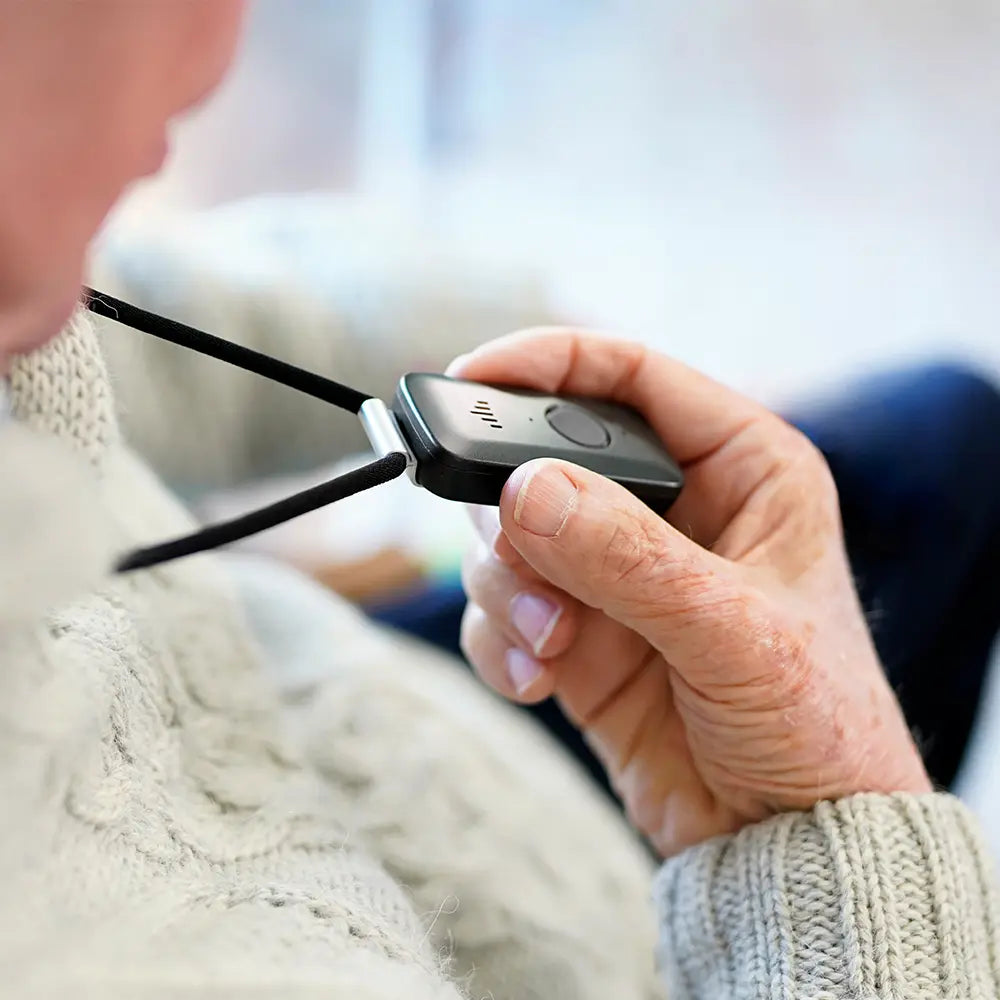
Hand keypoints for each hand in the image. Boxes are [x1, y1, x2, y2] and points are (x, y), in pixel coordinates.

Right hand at [451, 328, 930, 856]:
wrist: (787, 840)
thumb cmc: (814, 725)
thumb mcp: (733, 632)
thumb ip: (627, 557)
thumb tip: (524, 490)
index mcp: (738, 468)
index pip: (628, 376)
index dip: (546, 362)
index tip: (471, 377)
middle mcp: (670, 509)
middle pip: (546, 454)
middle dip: (512, 507)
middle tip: (512, 557)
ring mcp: (615, 571)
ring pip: (510, 534)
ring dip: (508, 586)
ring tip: (550, 645)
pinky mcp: (576, 631)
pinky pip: (502, 607)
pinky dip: (500, 638)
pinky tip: (539, 678)